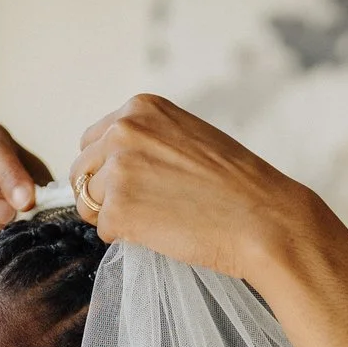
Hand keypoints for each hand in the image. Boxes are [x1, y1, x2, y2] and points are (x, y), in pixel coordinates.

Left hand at [67, 95, 328, 283]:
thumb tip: (113, 165)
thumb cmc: (238, 186)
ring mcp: (117, 171)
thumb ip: (149, 141)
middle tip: (147, 209)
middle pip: (82, 171)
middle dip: (104, 193)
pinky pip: (104, 231)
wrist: (265, 220)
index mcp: (141, 108)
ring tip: (158, 221)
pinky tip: (164, 233)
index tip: (138, 185)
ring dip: (114, 217)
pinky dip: (128, 239)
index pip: (93, 139)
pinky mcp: (118, 210)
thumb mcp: (189, 138)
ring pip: (87, 202)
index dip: (109, 168)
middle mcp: (122, 131)